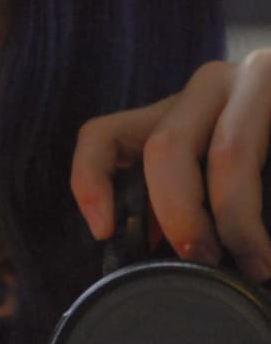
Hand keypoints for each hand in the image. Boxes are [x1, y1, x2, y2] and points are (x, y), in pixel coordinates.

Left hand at [69, 53, 270, 282]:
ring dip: (234, 219)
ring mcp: (257, 79)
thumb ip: (190, 206)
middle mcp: (210, 87)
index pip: (104, 134)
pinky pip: (255, 152)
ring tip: (253, 264)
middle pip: (164, 148)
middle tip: (203, 261)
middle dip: (180, 216)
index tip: (104, 231)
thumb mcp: (221, 182)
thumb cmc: (270, 171)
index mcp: (177, 114)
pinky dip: (258, 211)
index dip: (90, 181)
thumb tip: (157, 255)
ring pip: (227, 152)